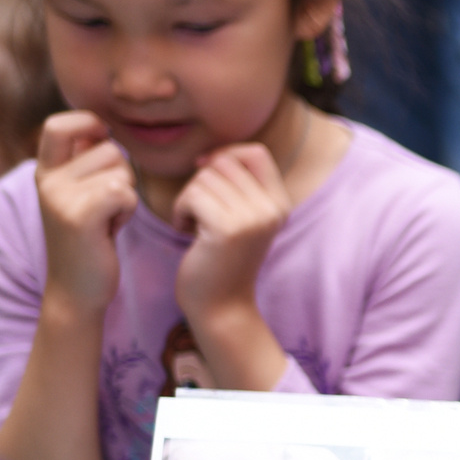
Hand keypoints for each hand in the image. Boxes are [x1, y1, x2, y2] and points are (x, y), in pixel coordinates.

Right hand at [34, 111, 135, 315]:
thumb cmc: (88, 239)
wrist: (76, 290)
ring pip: (121, 171)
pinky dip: (128, 211)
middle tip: (106, 206)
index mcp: (45, 171)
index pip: (59, 123)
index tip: (103, 141)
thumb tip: (101, 125)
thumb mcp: (78, 193)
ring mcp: (59, 198)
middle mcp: (46, 180)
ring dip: (126, 195)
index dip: (88, 123)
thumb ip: (84, 161)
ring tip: (106, 219)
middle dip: (122, 174)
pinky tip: (111, 229)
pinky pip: (125, 193)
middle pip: (108, 148)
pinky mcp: (78, 217)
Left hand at [173, 142, 289, 329]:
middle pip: (224, 162)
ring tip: (192, 223)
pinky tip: (185, 231)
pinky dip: (180, 211)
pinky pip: (192, 196)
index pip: (256, 152)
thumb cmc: (222, 260)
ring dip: (188, 198)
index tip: (206, 175)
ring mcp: (252, 219)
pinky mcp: (227, 230)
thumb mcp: (242, 218)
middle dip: (201, 182)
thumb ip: (239, 187)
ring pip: (204, 178)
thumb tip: (210, 155)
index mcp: (280, 204)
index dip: (226, 155)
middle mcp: (272, 209)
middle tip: (197, 211)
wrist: (221, 307)